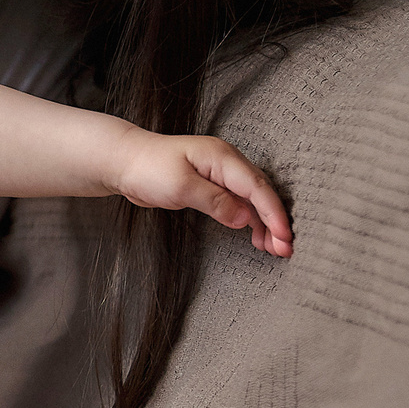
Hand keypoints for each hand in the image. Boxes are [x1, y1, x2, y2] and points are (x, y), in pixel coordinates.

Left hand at [110, 133, 293, 255]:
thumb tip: (244, 218)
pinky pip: (240, 203)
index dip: (273, 213)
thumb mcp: (180, 186)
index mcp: (222, 157)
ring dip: (265, 224)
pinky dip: (250, 221)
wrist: (124, 161)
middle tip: (284, 250)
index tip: (284, 236)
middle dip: (275, 221)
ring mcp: (220, 174)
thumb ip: (214, 201)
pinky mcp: (212, 185)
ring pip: (253, 200)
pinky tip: (255, 237)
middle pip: (261, 193)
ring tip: (274, 250)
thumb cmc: (147, 168)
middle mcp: (226, 163)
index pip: (257, 187)